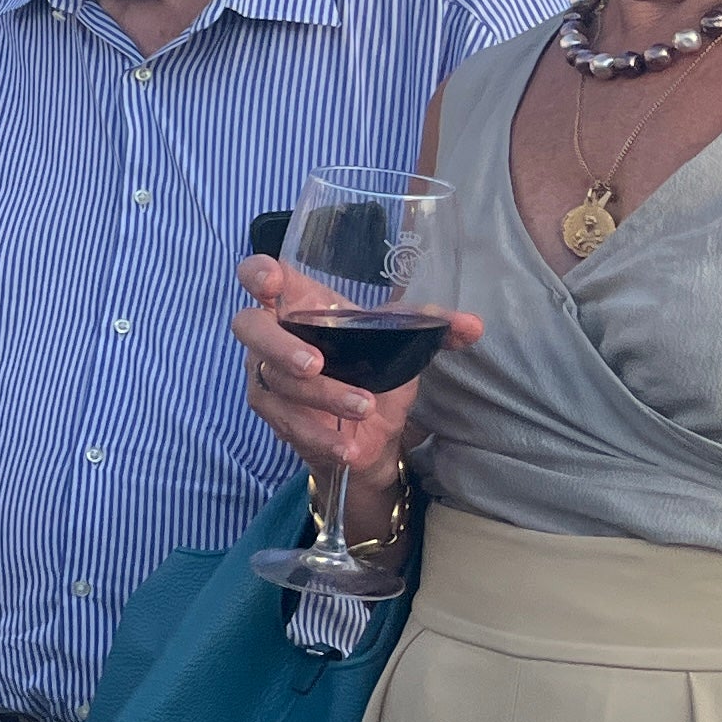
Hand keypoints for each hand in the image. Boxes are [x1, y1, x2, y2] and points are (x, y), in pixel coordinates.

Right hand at [235, 254, 481, 492]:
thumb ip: (432, 327)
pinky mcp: (275, 416)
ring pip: (277, 382)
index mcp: (298, 304)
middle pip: (249, 327)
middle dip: (279, 344)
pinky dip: (321, 436)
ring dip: (322, 396)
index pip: (258, 276)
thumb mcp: (401, 341)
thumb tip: (471, 326)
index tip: (272, 282)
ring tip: (364, 406)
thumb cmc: (371, 368)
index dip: (257, 274)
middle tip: (314, 363)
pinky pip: (288, 424)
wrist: (366, 431)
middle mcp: (272, 335)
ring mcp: (267, 376)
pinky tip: (348, 447)